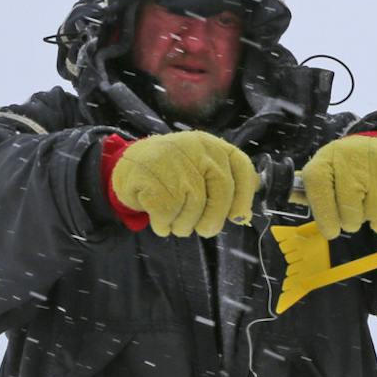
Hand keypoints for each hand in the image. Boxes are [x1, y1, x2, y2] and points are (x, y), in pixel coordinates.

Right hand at [109, 130, 257, 237]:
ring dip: (185, 224)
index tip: (239, 217)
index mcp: (213, 146)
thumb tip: (244, 214)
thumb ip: (226, 188)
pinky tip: (160, 222)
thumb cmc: (174, 175)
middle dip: (214, 218)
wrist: (131, 167)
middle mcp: (195, 147)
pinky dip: (164, 224)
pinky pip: (167, 211)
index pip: (242, 167)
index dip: (244, 196)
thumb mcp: (202, 172)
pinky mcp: (149, 173)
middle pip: (221, 191)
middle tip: (204, 231)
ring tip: (176, 222)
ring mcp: (172, 158)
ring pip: (194, 204)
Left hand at [300, 134, 376, 239]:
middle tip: (353, 215)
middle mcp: (353, 160)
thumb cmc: (346, 165)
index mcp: (328, 159)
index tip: (331, 231)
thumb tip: (292, 198)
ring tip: (370, 207)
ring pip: (376, 214)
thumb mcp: (324, 170)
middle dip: (351, 221)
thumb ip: (309, 190)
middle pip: (351, 210)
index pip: (320, 191)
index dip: (325, 217)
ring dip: (373, 219)